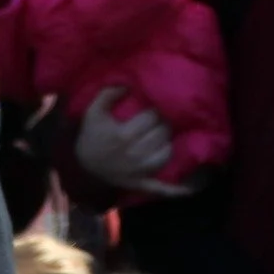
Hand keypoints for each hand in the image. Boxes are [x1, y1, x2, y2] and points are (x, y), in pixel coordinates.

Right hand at [75, 87, 196, 198]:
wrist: (84, 164)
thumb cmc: (91, 135)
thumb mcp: (94, 111)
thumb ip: (109, 94)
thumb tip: (130, 84)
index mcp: (124, 135)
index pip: (153, 117)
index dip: (158, 108)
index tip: (158, 103)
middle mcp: (135, 154)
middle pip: (163, 133)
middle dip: (165, 122)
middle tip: (164, 117)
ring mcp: (140, 171)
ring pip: (167, 153)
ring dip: (168, 141)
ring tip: (165, 134)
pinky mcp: (142, 184)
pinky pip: (161, 188)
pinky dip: (176, 189)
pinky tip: (190, 188)